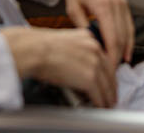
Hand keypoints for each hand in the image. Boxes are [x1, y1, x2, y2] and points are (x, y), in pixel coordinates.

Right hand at [0, 27, 116, 106]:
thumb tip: (76, 65)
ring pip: (107, 84)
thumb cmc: (37, 47)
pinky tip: (101, 106)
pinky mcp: (89, 78)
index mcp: (87, 37)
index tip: (107, 78)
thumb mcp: (62, 41)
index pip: (103, 57)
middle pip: (109, 71)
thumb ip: (74, 51)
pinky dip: (101, 102)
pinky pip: (99, 94)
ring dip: (108, 96)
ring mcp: (93, 63)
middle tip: (111, 94)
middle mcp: (94, 48)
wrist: (32, 51)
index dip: (106, 71)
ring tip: (108, 103)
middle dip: (111, 85)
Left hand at [48, 0, 134, 65]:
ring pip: (129, 32)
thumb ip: (82, 28)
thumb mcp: (73, 9)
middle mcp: (117, 5)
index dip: (112, 57)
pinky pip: (130, 24)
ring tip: (120, 64)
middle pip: (123, 38)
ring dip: (126, 49)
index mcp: (103, 8)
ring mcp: (123, 3)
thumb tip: (89, 46)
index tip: (108, 70)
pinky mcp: (124, 2)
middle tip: (113, 72)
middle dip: (119, 57)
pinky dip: (129, 38)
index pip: (113, 40)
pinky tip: (125, 48)